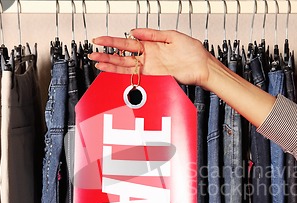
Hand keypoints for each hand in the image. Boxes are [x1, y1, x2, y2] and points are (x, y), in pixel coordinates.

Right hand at [90, 29, 213, 86]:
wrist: (204, 67)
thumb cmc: (193, 52)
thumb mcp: (172, 36)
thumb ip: (152, 34)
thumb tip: (135, 31)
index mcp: (151, 45)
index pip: (127, 42)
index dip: (113, 41)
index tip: (100, 40)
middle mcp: (148, 58)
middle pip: (123, 56)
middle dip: (107, 55)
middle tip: (93, 53)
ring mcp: (150, 69)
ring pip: (126, 67)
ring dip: (110, 65)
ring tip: (97, 62)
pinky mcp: (154, 77)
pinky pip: (136, 76)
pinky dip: (123, 74)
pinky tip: (112, 71)